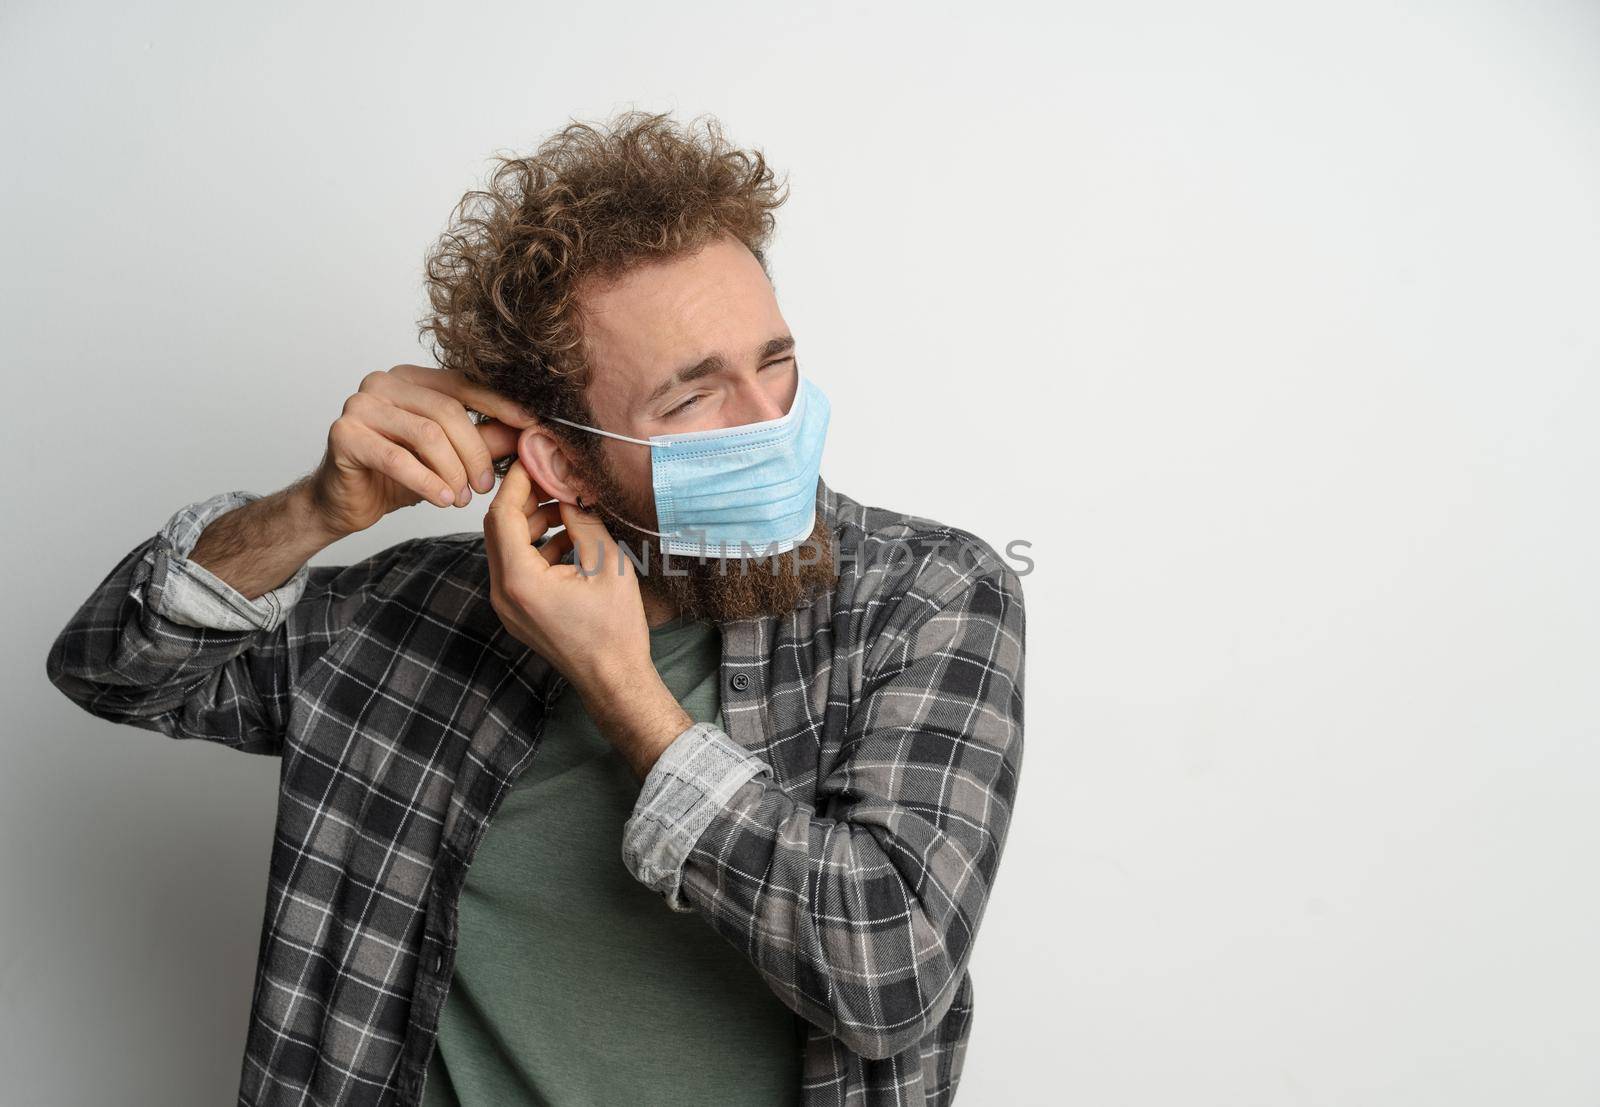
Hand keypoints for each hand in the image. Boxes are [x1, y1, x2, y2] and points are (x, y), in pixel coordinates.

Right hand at [307, 363, 535, 537]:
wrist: (344, 501)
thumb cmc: (395, 475)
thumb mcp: (449, 457)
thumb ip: (484, 439)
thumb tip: (528, 432)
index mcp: (410, 378)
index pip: (463, 384)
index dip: (500, 405)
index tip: (532, 426)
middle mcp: (383, 382)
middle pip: (447, 411)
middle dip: (475, 452)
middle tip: (485, 486)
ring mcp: (359, 404)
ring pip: (427, 434)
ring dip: (453, 471)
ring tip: (462, 498)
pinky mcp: (344, 434)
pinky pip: (397, 458)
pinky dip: (427, 482)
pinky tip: (443, 499)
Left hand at [484, 460, 689, 778]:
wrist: (613, 679)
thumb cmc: (614, 631)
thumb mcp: (605, 565)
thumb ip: (582, 523)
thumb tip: (568, 491)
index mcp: (520, 581)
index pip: (503, 515)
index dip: (517, 481)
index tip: (534, 458)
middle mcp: (503, 592)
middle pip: (499, 528)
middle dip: (524, 497)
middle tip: (552, 475)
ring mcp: (507, 604)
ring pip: (507, 545)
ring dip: (533, 520)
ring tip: (569, 505)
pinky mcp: (517, 610)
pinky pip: (517, 566)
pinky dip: (538, 545)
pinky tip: (570, 536)